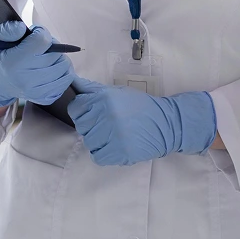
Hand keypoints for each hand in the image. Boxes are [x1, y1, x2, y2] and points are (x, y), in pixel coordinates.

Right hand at [0, 21, 74, 107]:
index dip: (41, 33)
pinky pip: (66, 80)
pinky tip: (52, 69)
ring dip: (60, 59)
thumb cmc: (1, 55)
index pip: (42, 40)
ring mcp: (35, 91)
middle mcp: (25, 79)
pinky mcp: (45, 98)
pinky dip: (63, 72)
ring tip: (47, 58)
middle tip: (41, 49)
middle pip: (56, 54)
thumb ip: (7, 29)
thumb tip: (22, 28)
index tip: (34, 36)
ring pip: (64, 67)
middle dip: (52, 46)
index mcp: (13, 62)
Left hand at [68, 77, 215, 165]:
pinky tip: (117, 145)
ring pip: (88, 142)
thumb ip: (93, 89)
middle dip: (92, 124)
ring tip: (116, 133)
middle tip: (110, 122)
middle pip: (81, 125)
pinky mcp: (118, 153)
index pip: (75, 107)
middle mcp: (106, 116)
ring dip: (99, 140)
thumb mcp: (119, 92)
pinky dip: (105, 153)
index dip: (84, 109)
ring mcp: (112, 136)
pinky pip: (97, 156)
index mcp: (105, 98)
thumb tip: (72, 82)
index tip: (96, 111)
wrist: (167, 124)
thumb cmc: (141, 106)